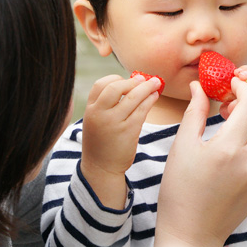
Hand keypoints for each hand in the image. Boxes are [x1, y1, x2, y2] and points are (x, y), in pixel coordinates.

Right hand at [80, 74, 161, 208]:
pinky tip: (155, 96)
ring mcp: (114, 122)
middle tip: (145, 78)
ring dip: (147, 87)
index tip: (127, 81)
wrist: (101, 168)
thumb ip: (105, 105)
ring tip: (156, 83)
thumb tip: (129, 84)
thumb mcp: (95, 121)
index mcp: (90, 110)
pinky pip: (142, 110)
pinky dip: (150, 100)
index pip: (100, 84)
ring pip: (133, 97)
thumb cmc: (101, 143)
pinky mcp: (128, 131)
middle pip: (116, 87)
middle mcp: (99, 114)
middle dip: (133, 81)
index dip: (115, 79)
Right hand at [150, 77, 246, 246]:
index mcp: (229, 149)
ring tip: (234, 119)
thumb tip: (199, 86)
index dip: (242, 88)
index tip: (229, 84)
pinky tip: (237, 140)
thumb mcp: (183, 147)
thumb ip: (195, 112)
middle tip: (233, 99)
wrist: (192, 235)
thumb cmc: (179, 191)